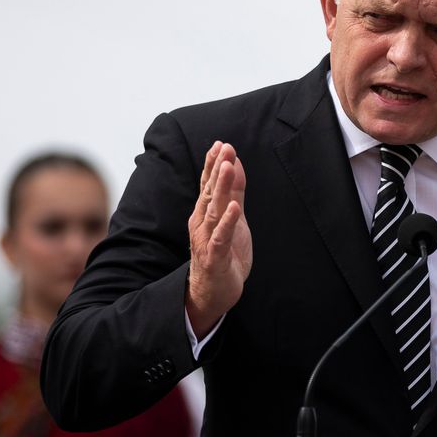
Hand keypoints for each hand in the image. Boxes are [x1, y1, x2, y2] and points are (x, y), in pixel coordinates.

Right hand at [186, 141, 252, 338]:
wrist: (213, 292)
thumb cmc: (223, 253)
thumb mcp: (232, 218)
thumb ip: (234, 192)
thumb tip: (235, 163)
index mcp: (204, 213)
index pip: (207, 184)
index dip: (213, 164)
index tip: (220, 144)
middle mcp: (201, 223)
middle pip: (209, 192)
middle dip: (217, 169)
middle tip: (224, 148)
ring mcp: (206, 240)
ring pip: (213, 210)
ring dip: (221, 188)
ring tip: (228, 168)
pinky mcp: (214, 257)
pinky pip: (220, 237)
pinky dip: (227, 222)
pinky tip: (234, 208)